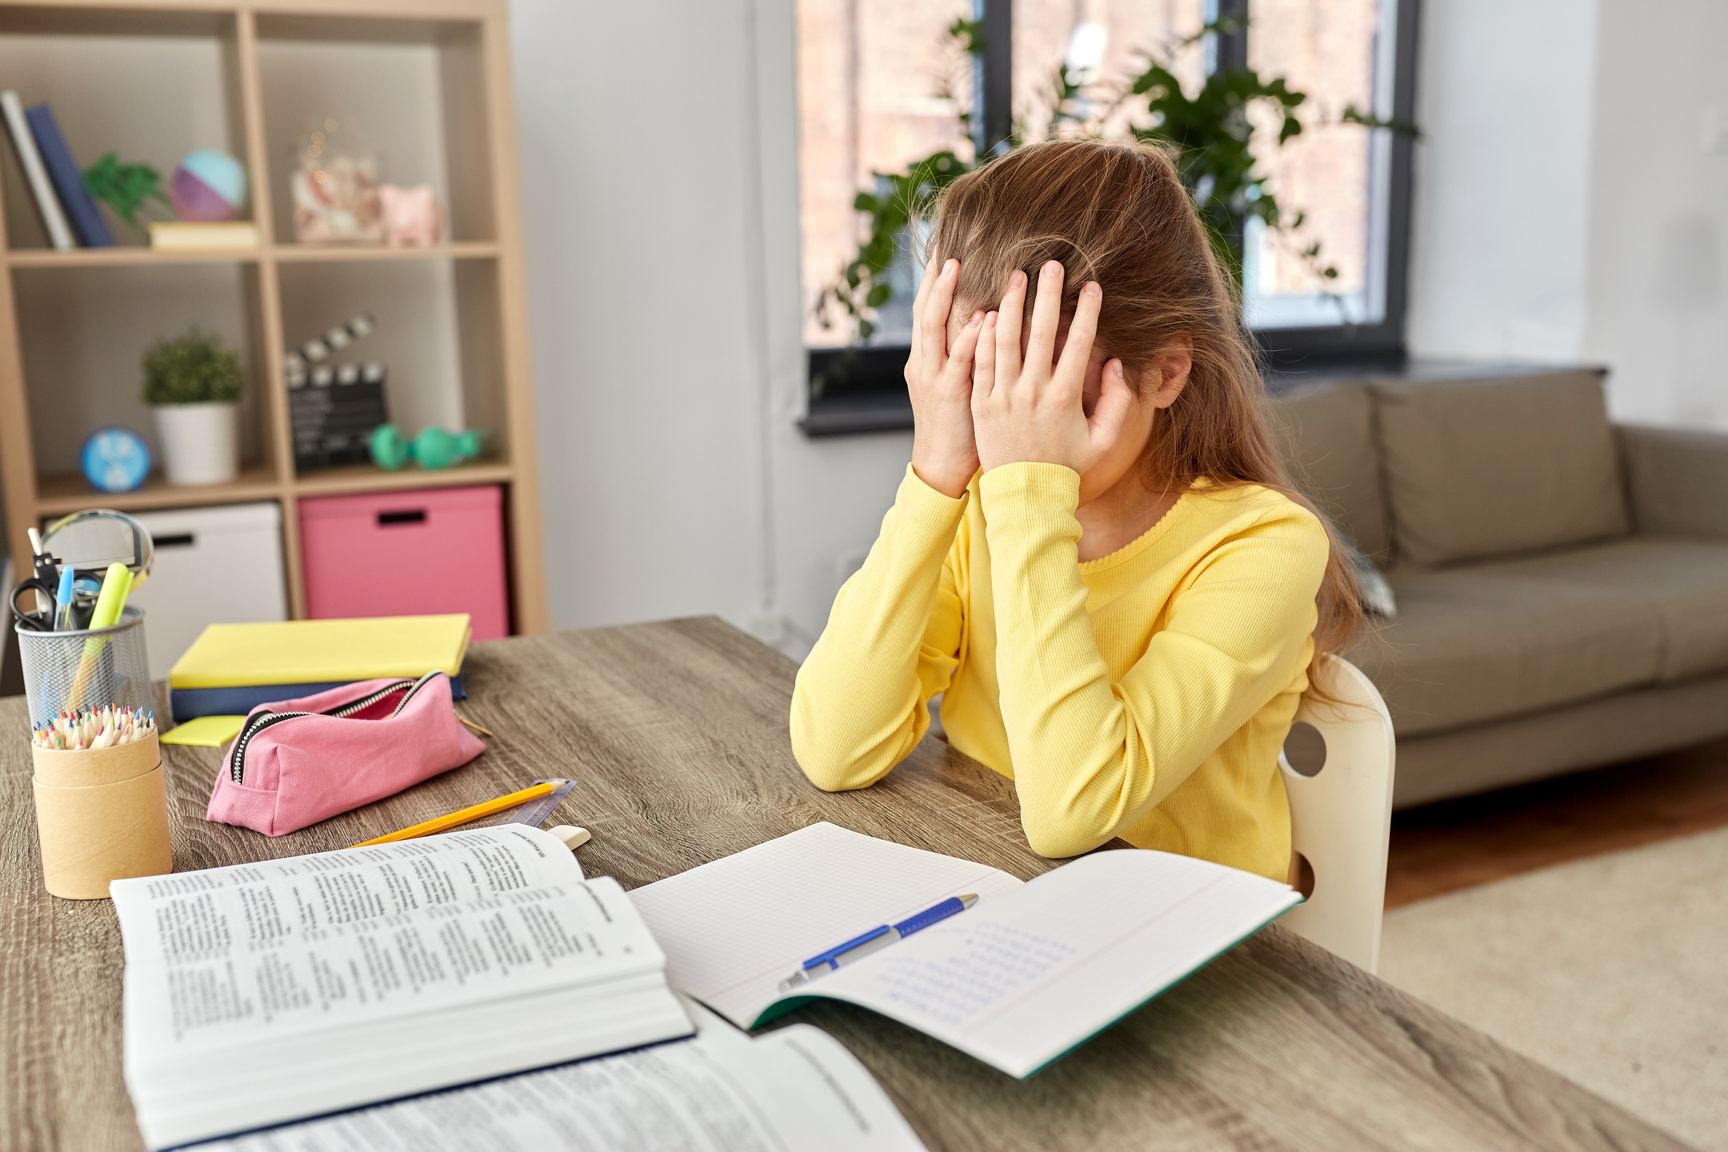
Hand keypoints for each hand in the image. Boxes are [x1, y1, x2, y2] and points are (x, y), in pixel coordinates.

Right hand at [906, 258, 984, 497]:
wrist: (941, 467)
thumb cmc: (958, 427)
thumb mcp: (955, 385)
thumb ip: (964, 354)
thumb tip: (985, 319)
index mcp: (925, 358)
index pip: (927, 308)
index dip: (933, 279)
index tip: (945, 248)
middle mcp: (923, 361)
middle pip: (924, 308)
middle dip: (933, 277)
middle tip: (946, 245)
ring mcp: (932, 376)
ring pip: (933, 326)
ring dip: (945, 294)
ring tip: (955, 265)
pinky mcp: (949, 394)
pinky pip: (957, 360)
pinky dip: (966, 337)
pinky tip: (979, 317)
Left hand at [972, 262, 1132, 476]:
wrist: (1025, 496)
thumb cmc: (1068, 467)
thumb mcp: (1103, 441)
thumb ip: (1117, 403)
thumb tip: (1115, 364)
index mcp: (1065, 398)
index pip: (1079, 343)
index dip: (1087, 311)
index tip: (1092, 285)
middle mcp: (1033, 392)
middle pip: (1041, 332)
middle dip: (1048, 294)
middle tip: (1052, 264)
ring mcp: (1004, 397)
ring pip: (1006, 340)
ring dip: (1012, 304)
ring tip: (1016, 276)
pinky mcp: (982, 404)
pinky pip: (982, 362)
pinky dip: (984, 336)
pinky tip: (990, 311)